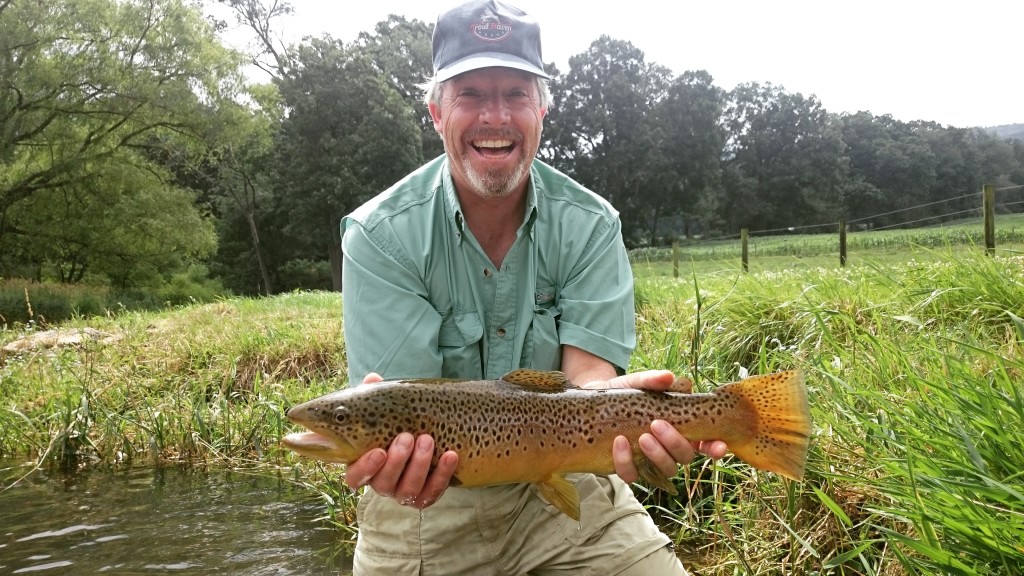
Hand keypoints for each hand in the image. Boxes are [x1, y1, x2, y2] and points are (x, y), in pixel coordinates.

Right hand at [341, 372, 458, 508]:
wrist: (429, 435)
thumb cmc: (398, 423)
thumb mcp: (387, 410)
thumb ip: (375, 397)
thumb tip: (372, 379)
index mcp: (365, 466)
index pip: (354, 477)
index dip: (365, 467)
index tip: (379, 450)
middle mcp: (382, 483)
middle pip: (383, 483)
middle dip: (397, 461)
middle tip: (407, 437)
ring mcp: (403, 492)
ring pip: (408, 489)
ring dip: (419, 464)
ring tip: (428, 439)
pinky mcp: (425, 497)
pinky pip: (433, 492)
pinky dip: (443, 474)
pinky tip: (451, 455)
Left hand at [583, 370, 728, 482]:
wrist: (592, 401)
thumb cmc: (624, 392)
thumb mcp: (637, 382)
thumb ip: (652, 380)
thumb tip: (669, 377)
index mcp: (679, 427)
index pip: (705, 442)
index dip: (715, 447)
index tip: (719, 445)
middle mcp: (668, 448)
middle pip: (685, 457)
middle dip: (675, 443)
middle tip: (657, 424)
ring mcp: (649, 460)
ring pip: (664, 470)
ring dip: (656, 455)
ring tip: (642, 436)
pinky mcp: (627, 467)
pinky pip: (632, 475)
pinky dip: (626, 461)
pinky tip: (619, 442)